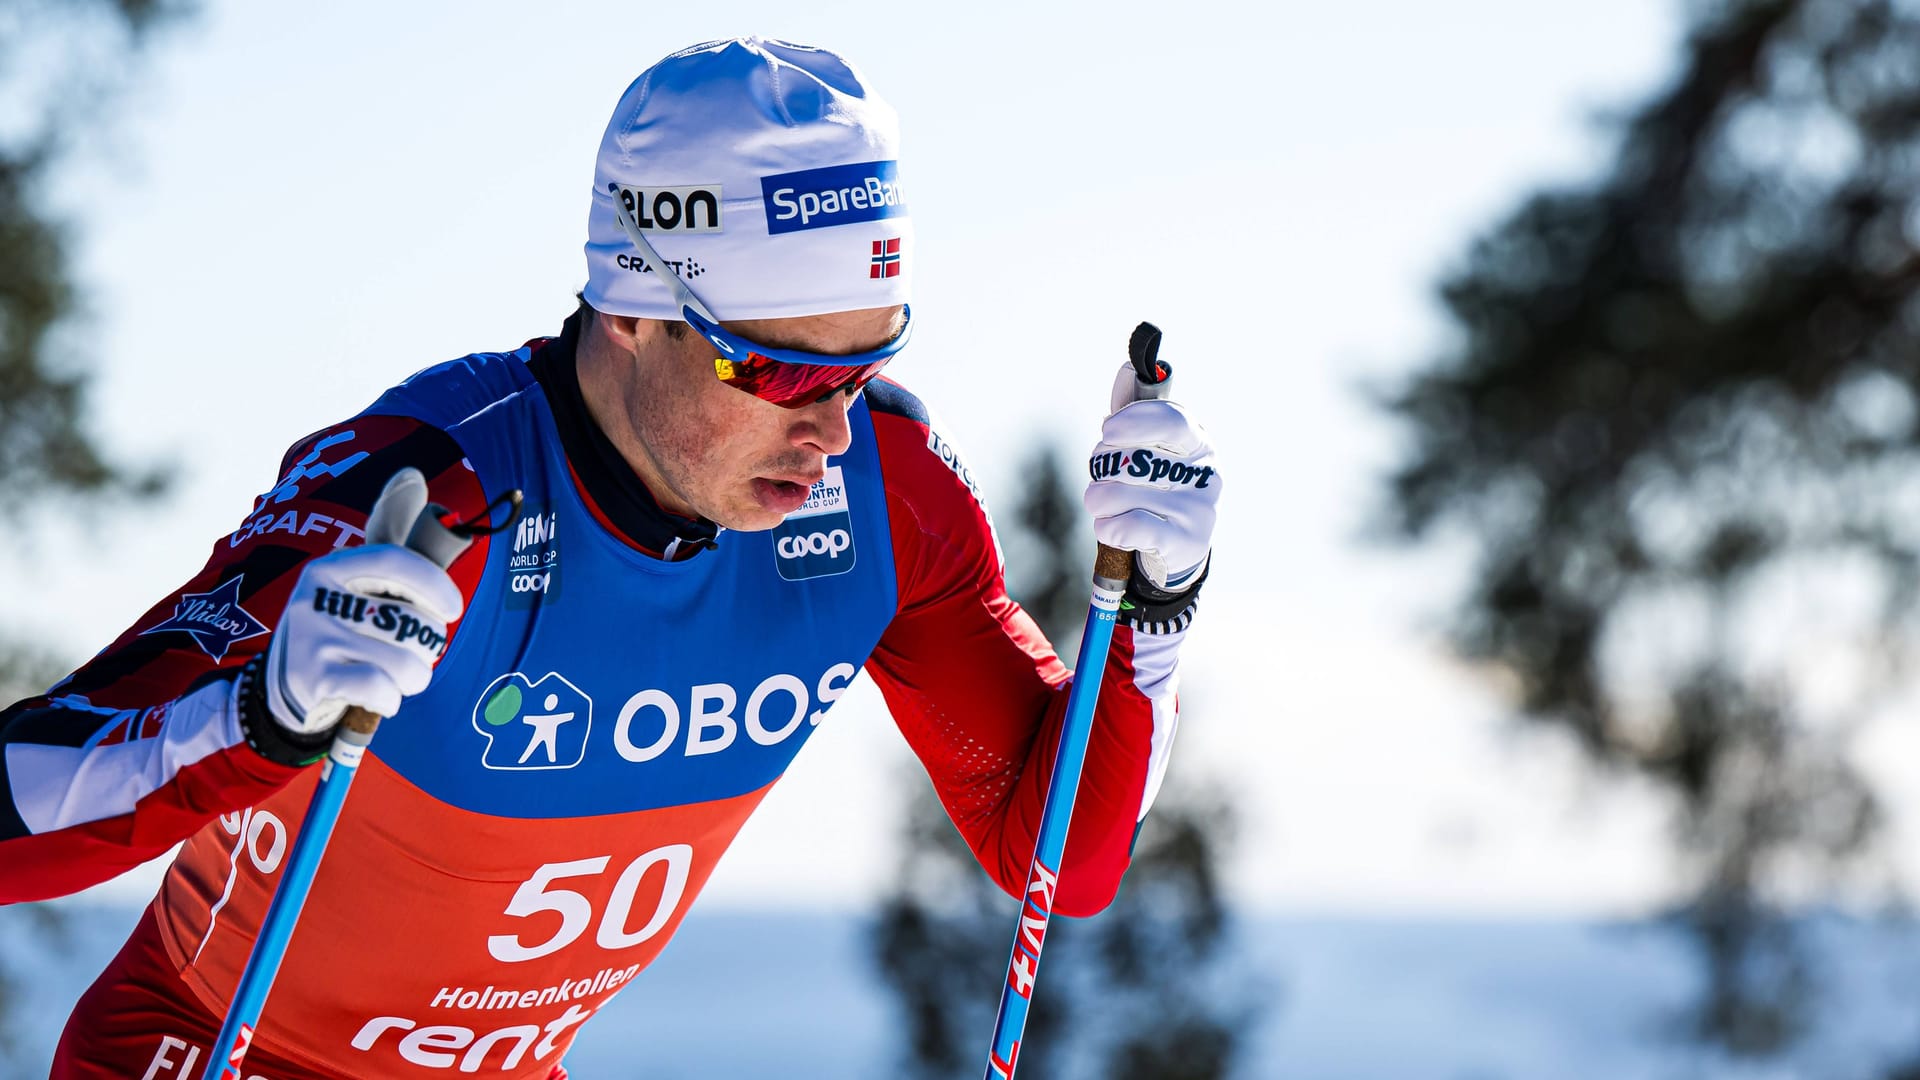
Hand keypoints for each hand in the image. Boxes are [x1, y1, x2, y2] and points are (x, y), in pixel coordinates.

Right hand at [252, 468, 463, 750]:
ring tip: (397, 675)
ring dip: (413, 677)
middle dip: (427, 646)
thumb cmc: (343, 626)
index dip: (433, 583)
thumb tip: (411, 475)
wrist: (285, 686)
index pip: (392, 560)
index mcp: (333, 567)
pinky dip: (391, 699)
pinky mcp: (311, 678)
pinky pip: (380, 689)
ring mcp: (312, 637)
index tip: (453, 607)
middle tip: (415, 652)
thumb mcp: (360, 582)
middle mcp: (316, 597)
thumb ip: (391, 537)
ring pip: (402, 662)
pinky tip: (380, 695)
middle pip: (407, 622)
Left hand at [1084, 363, 1220, 592]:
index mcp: (1199, 443)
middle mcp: (1206, 474)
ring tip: (1103, 503)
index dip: (1133, 422)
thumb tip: (1126, 369)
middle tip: (1101, 474)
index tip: (1108, 431)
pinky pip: (1128, 526)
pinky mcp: (1187, 543)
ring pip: (1121, 494)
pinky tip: (1110, 526)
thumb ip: (1134, 413)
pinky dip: (1107, 526)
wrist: (1175, 550)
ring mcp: (1200, 510)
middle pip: (1134, 459)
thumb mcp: (1149, 450)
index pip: (1172, 420)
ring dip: (1099, 499)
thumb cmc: (1155, 489)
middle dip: (1102, 466)